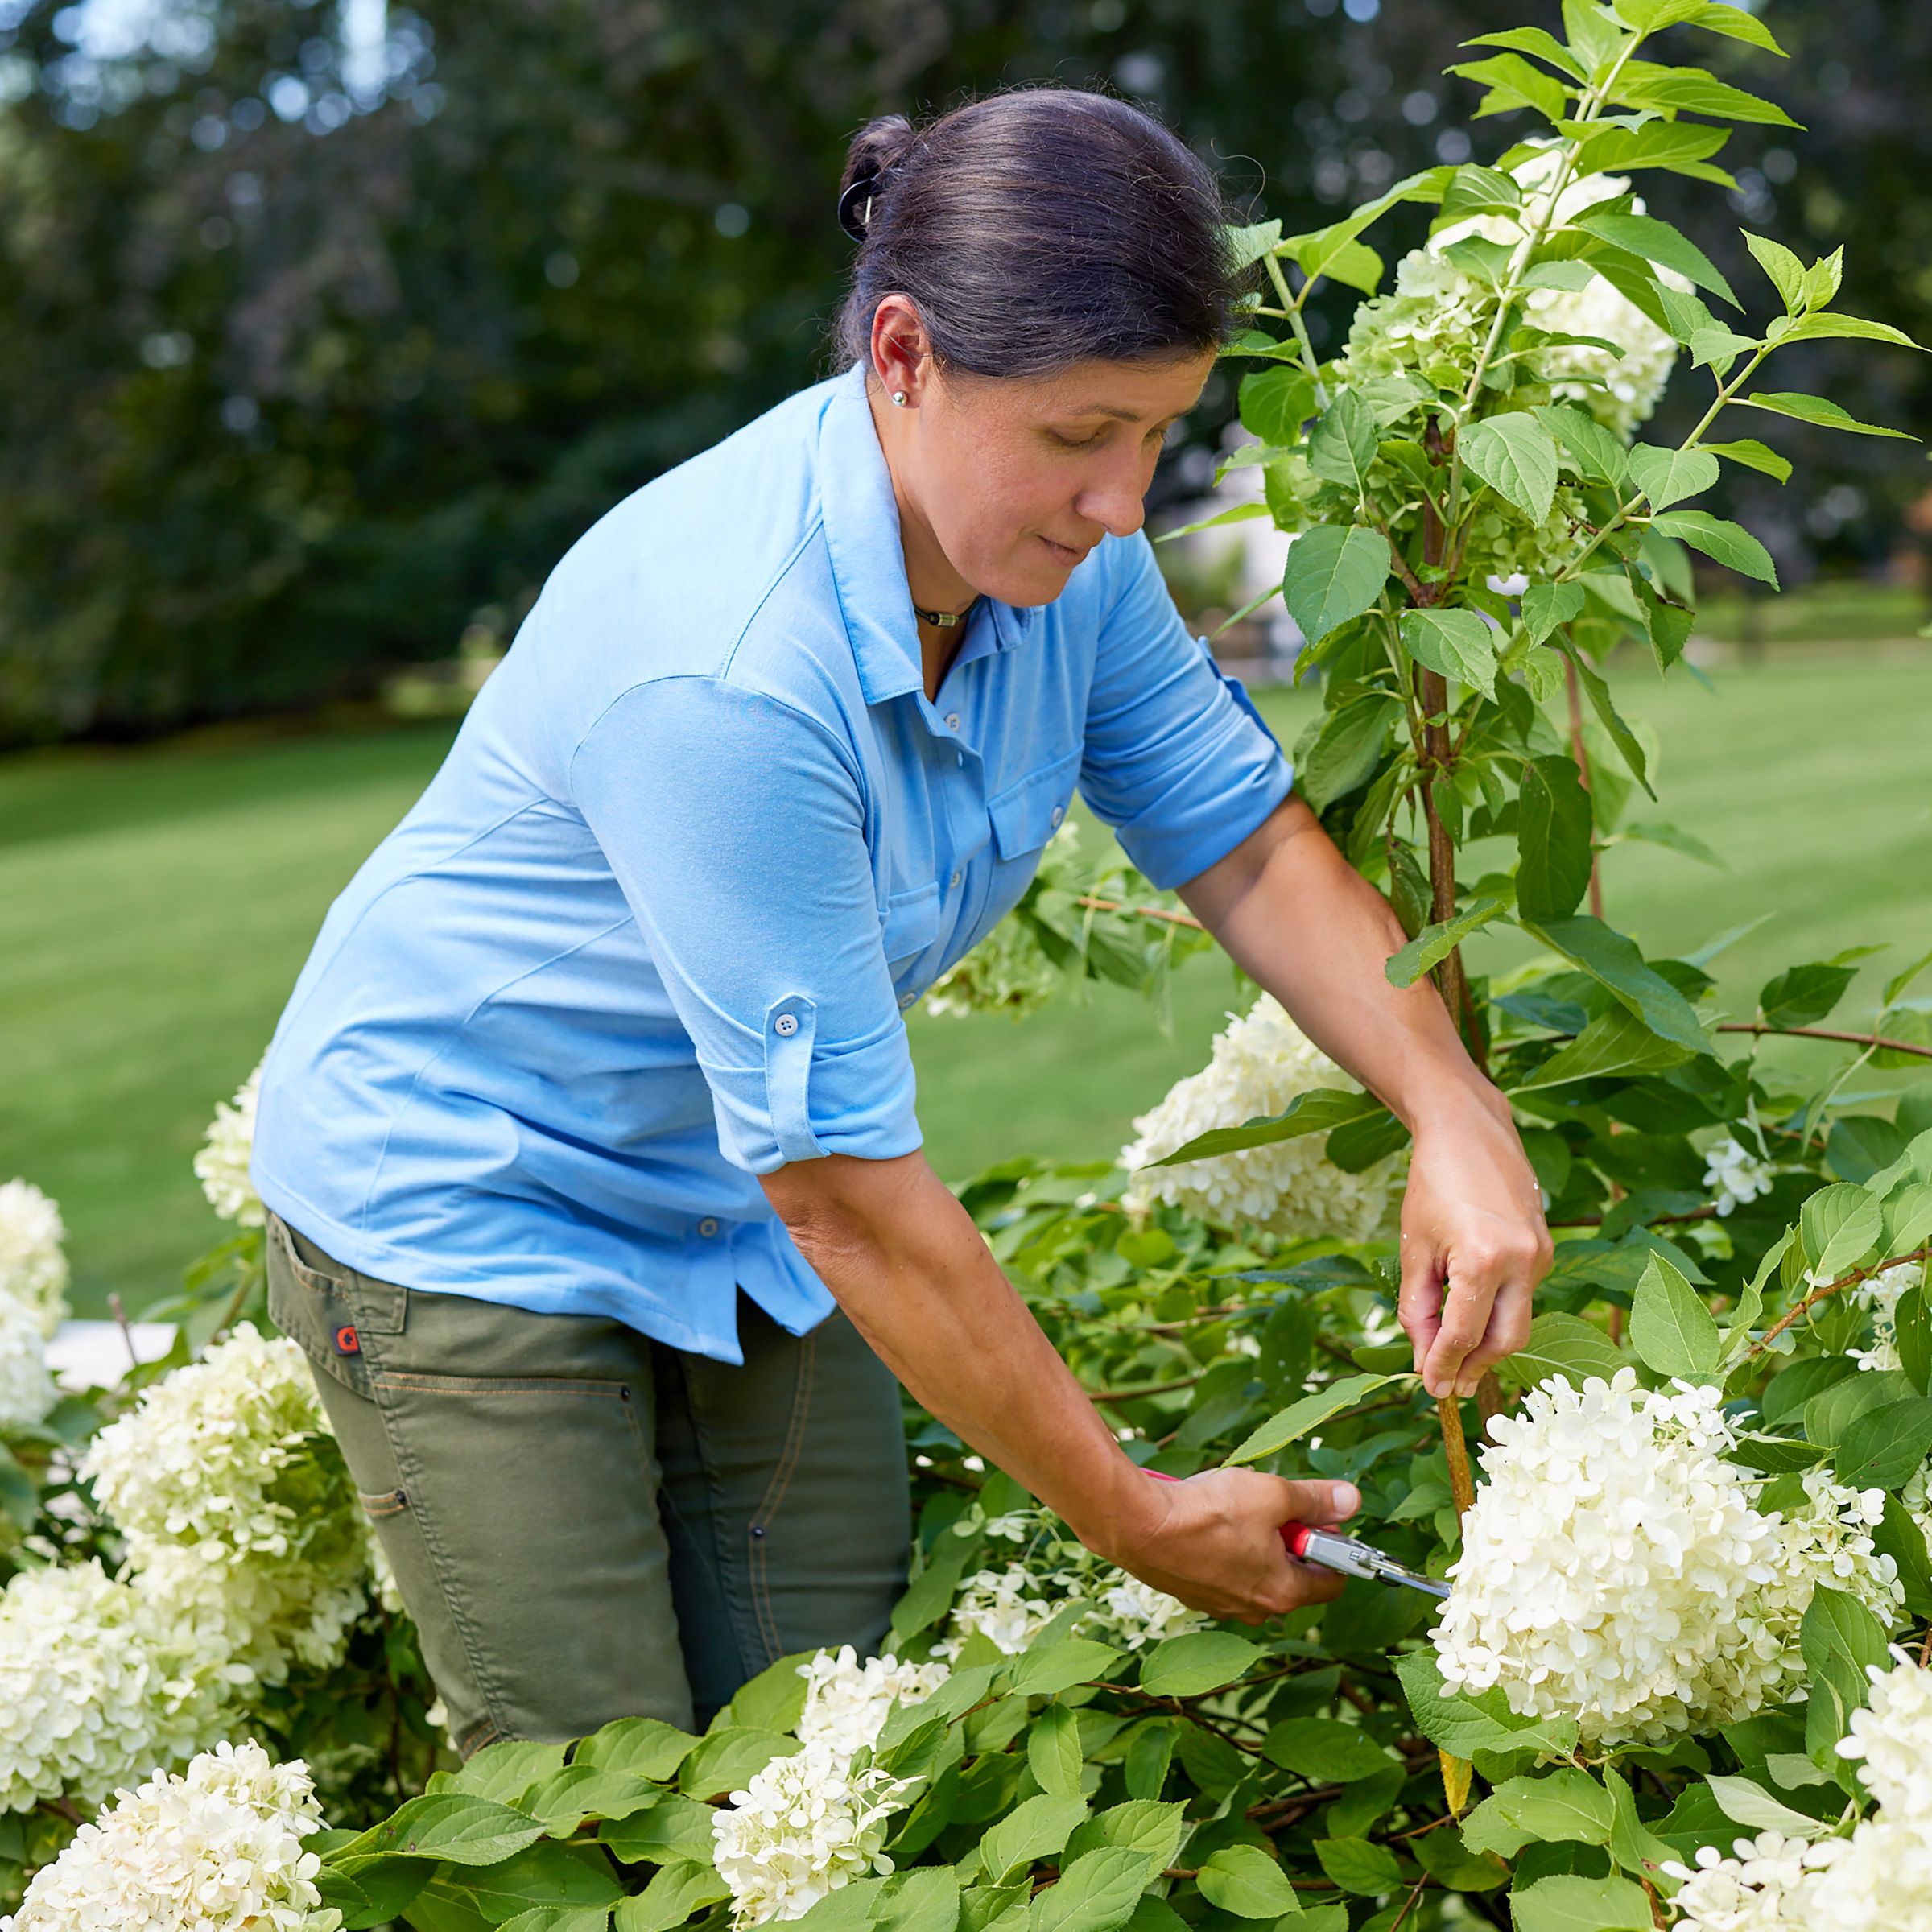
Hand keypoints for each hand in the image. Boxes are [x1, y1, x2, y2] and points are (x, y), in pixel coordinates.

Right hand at [1085, 1466, 1361, 1623]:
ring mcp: (1219, 1605)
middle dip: (1289, 1539)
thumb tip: (1351, 1500)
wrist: (1137, 1526)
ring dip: (1255, 1541)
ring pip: (1255, 1571)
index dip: (1333, 1545)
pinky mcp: (1191, 1593)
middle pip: (1292, 1574)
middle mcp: (1254, 1610)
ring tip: (1235, 1507)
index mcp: (1283, 1593)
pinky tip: (1207, 1519)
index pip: (1332, 1581)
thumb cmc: (1207, 1513)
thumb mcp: (1272, 1494)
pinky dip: (1225, 1548)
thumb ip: (1314, 1499)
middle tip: (1274, 1504)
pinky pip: (1223, 1571)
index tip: (1319, 1516)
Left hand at [1398, 1081, 1552, 1398]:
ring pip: (1519, 1321)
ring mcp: (1541, 1254)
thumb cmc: (1432, 1184)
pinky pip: (1524, 1295)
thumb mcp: (1414, 1248)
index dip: (1443, 1366)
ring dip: (1488, 1344)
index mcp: (1485, 1260)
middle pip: (1504, 1340)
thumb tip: (1424, 1357)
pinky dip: (1498, 1312)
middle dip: (1475, 1367)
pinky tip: (1472, 1315)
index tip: (1430, 1390)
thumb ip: (1417, 1307)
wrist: (1468, 1129)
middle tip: (1448, 1385)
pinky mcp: (1546, 1247)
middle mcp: (1523, 1261)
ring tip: (1456, 1357)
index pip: (1464, 1335)